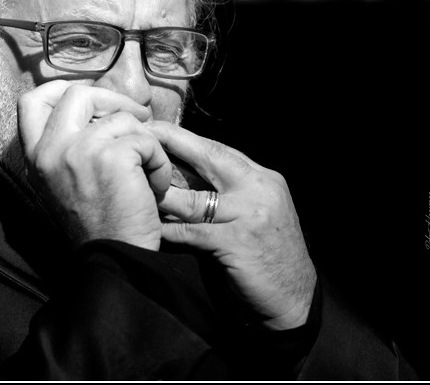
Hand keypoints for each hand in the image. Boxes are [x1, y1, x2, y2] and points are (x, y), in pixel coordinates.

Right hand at [18, 81, 172, 249]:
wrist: (113, 261)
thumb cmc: (99, 223)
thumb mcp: (66, 181)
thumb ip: (70, 144)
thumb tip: (100, 105)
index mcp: (35, 157)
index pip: (32, 100)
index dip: (63, 89)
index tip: (92, 100)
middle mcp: (50, 150)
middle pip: (77, 93)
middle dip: (112, 101)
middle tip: (136, 120)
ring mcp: (78, 151)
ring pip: (122, 117)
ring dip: (144, 142)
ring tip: (145, 174)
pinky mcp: (112, 157)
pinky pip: (146, 138)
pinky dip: (158, 161)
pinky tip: (153, 187)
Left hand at [147, 121, 316, 330]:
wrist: (294, 299)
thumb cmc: (268, 257)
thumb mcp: (255, 213)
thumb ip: (228, 192)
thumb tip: (182, 175)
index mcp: (262, 178)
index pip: (219, 150)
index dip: (186, 139)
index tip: (157, 129)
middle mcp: (259, 188)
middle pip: (208, 158)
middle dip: (171, 144)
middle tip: (140, 136)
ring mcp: (250, 214)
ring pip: (194, 198)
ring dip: (162, 194)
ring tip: (135, 186)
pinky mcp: (238, 242)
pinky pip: (192, 233)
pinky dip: (169, 231)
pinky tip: (149, 228)